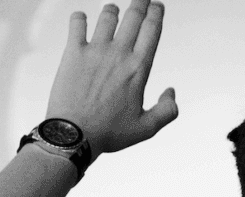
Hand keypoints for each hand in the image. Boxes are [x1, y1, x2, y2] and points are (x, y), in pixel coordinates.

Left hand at [45, 0, 177, 159]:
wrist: (73, 136)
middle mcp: (119, 54)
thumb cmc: (108, 134)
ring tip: (112, 10)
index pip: (152, 29)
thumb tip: (171, 92)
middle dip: (140, 2)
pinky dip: (79, 18)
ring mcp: (95, 51)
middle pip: (134, 15)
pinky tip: (80, 19)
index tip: (157, 6)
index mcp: (139, 68)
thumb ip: (167, 111)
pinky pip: (77, 24)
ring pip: (107, 16)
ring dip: (112, 10)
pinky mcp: (73, 53)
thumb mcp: (146, 129)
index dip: (156, 12)